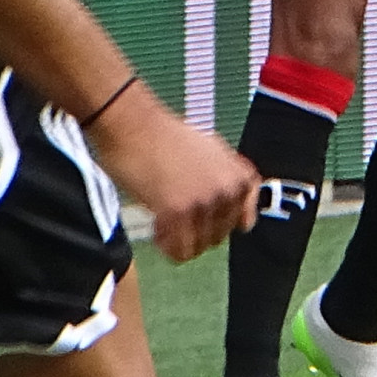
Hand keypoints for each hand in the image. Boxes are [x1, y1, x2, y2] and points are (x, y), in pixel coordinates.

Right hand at [88, 86, 257, 259]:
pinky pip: (179, 251)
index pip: (243, 222)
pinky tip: (156, 227)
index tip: (200, 216)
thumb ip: (229, 182)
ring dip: (178, 239)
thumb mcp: (214, 154)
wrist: (132, 125)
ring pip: (198, 247)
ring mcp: (203, 202)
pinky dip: (167, 247)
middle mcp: (227, 190)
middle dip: (195, 231)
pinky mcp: (177, 212)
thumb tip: (244, 220)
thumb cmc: (165, 138)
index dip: (218, 223)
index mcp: (239, 176)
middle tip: (172, 214)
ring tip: (162, 219)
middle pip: (218, 237)